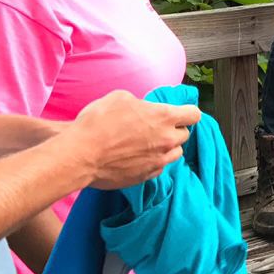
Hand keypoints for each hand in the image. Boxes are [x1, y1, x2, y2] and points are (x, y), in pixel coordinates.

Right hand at [71, 92, 201, 189]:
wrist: (79, 155)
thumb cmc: (97, 122)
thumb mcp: (120, 98)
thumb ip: (141, 103)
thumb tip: (144, 109)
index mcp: (164, 117)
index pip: (194, 114)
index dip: (187, 113)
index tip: (181, 113)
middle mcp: (167, 140)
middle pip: (185, 135)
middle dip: (175, 130)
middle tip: (157, 128)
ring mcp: (158, 160)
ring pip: (175, 153)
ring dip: (167, 147)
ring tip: (148, 143)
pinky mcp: (146, 176)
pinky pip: (160, 167)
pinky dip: (154, 161)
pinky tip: (139, 157)